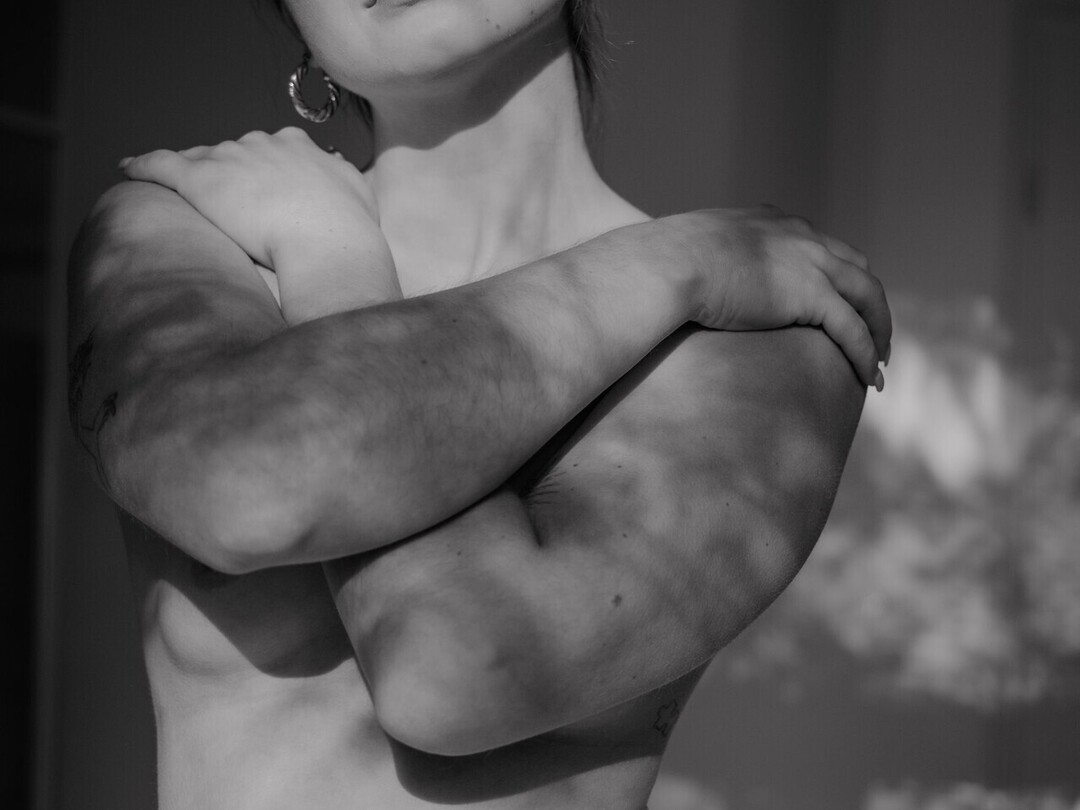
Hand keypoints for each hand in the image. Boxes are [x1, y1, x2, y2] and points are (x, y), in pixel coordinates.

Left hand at [120, 127, 399, 323]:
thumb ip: (344, 181)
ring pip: (199, 160)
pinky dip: (142, 166)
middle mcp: (261, 143)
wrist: (328, 241)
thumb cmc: (349, 230)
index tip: (258, 188)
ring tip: (169, 184)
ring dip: (188, 172)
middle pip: (232, 153)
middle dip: (226, 172)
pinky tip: (127, 170)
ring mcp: (228, 158)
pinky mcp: (198, 179)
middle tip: (222, 200)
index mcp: (298, 147)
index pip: (269, 151)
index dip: (261, 170)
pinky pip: (160, 165)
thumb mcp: (358, 195)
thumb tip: (343, 174)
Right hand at [666, 206, 890, 388]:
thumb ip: (709, 258)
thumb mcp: (696, 247)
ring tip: (877, 362)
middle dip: (869, 302)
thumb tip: (688, 278)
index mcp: (775, 224)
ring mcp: (811, 264)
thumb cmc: (666, 262)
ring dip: (878, 331)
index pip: (823, 246)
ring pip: (867, 299)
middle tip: (872, 333)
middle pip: (857, 269)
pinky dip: (865, 355)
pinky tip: (869, 379)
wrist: (669, 265)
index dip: (838, 276)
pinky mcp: (811, 295)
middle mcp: (802, 237)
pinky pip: (852, 330)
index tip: (839, 302)